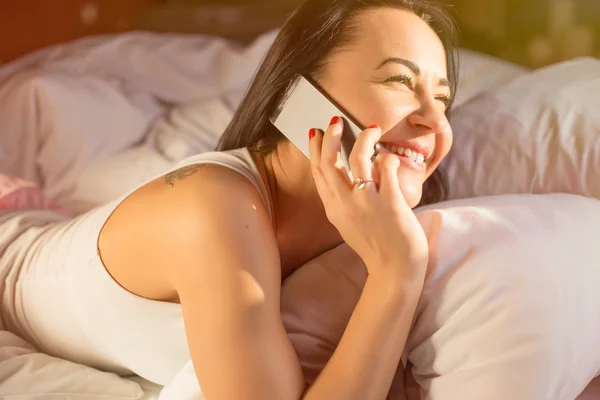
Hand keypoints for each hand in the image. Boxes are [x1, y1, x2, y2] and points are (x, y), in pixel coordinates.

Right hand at [308, 117, 428, 281]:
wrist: (394, 268)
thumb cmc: (375, 246)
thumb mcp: (348, 224)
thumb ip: (344, 200)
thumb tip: (355, 171)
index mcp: (333, 209)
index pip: (318, 173)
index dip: (315, 149)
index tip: (316, 132)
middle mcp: (344, 204)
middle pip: (329, 162)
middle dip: (331, 137)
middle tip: (335, 121)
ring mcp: (366, 202)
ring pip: (357, 158)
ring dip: (363, 138)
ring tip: (372, 127)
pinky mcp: (389, 201)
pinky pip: (386, 168)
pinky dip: (387, 159)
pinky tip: (389, 158)